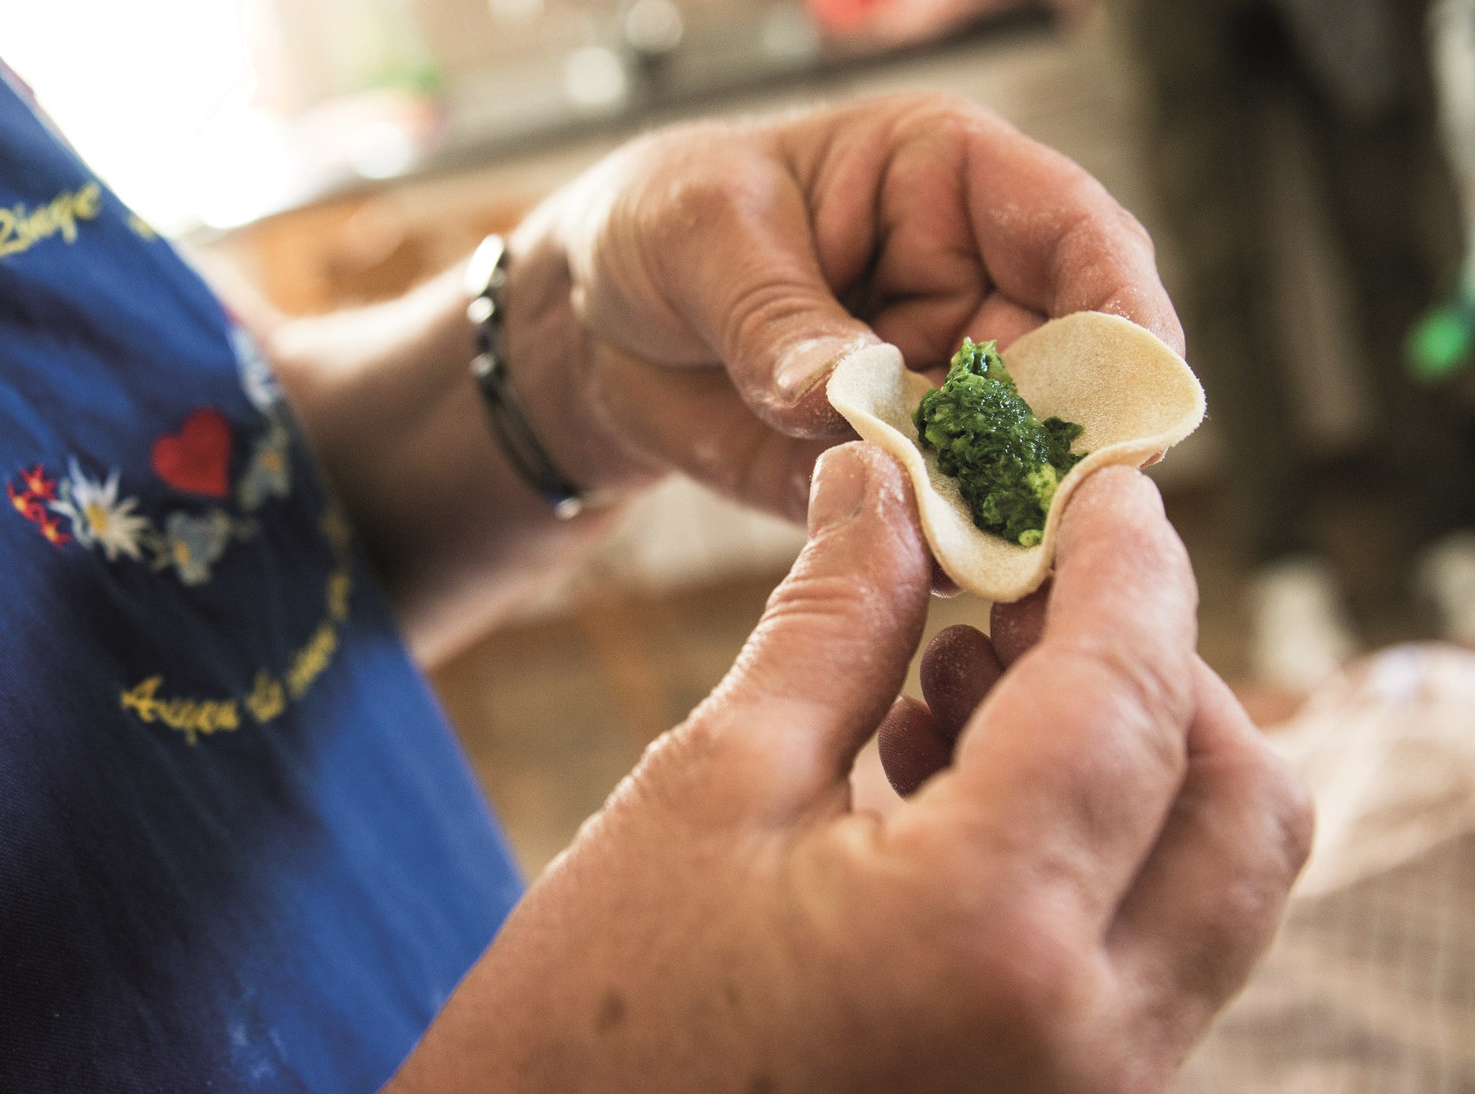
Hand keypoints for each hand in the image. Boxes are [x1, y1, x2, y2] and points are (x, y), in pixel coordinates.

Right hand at [385, 450, 1310, 1092]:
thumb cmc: (595, 1013)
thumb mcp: (714, 785)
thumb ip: (836, 622)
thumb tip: (883, 481)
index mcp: (987, 936)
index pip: (1127, 699)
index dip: (1131, 565)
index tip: (1103, 483)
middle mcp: (1090, 1040)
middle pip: (1237, 801)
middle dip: (1161, 661)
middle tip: (1037, 580)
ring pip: (1210, 880)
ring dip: (1130, 747)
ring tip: (967, 664)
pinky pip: (1147, 948)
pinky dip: (1096, 838)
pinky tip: (953, 769)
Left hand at [506, 92, 1180, 520]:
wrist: (594, 323)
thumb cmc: (660, 225)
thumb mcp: (702, 235)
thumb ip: (778, 316)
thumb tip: (843, 394)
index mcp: (952, 186)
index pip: (1077, 236)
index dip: (1122, 312)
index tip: (1132, 397)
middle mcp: (973, 291)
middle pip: (1074, 371)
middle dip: (1071, 443)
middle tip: (1053, 512)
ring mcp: (942, 392)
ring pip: (1019, 461)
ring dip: (1012, 513)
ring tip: (985, 557)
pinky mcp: (898, 472)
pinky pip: (944, 520)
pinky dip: (943, 555)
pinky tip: (927, 578)